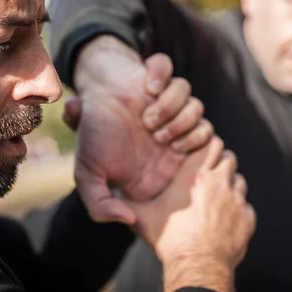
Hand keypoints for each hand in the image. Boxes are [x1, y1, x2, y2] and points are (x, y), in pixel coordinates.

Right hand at [65, 36, 213, 223]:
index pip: (202, 162)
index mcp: (163, 159)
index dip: (193, 153)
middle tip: (157, 135)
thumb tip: (128, 219)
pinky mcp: (160, 81)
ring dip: (174, 109)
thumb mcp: (88, 178)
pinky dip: (160, 76)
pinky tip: (146, 87)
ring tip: (148, 117)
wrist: (84, 100)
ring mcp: (169, 106)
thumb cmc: (92, 140)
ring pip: (196, 105)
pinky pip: (171, 72)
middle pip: (206, 132)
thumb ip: (101, 206)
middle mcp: (173, 134)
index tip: (171, 150)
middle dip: (184, 131)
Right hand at [125, 137, 255, 291]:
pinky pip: (247, 207)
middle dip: (220, 163)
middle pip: (228, 157)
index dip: (207, 147)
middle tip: (208, 176)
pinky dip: (238, 211)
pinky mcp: (247, 219)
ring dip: (230, 186)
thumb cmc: (170, 238)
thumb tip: (116, 196)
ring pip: (240, 181)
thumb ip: (126, 202)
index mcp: (195, 174)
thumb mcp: (142, 217)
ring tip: (216, 199)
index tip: (200, 155)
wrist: (196, 265)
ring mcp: (236, 200)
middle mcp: (219, 182)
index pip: (211, 143)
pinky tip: (224, 220)